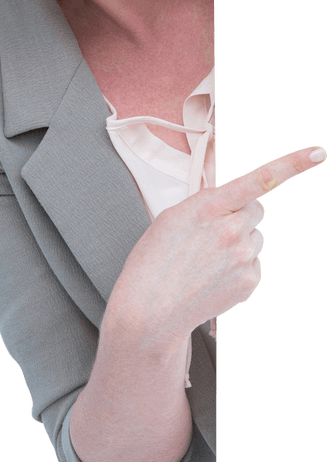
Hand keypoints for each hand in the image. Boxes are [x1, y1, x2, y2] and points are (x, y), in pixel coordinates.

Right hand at [113, 145, 325, 354]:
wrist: (152, 308)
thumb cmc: (155, 260)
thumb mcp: (173, 216)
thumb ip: (207, 202)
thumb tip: (231, 199)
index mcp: (211, 207)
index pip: (260, 178)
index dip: (293, 164)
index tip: (317, 154)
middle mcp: (233, 230)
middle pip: (256, 210)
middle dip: (240, 215)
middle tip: (212, 233)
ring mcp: (244, 257)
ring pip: (255, 238)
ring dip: (239, 242)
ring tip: (207, 260)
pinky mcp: (250, 281)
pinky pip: (254, 262)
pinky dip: (239, 266)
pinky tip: (214, 275)